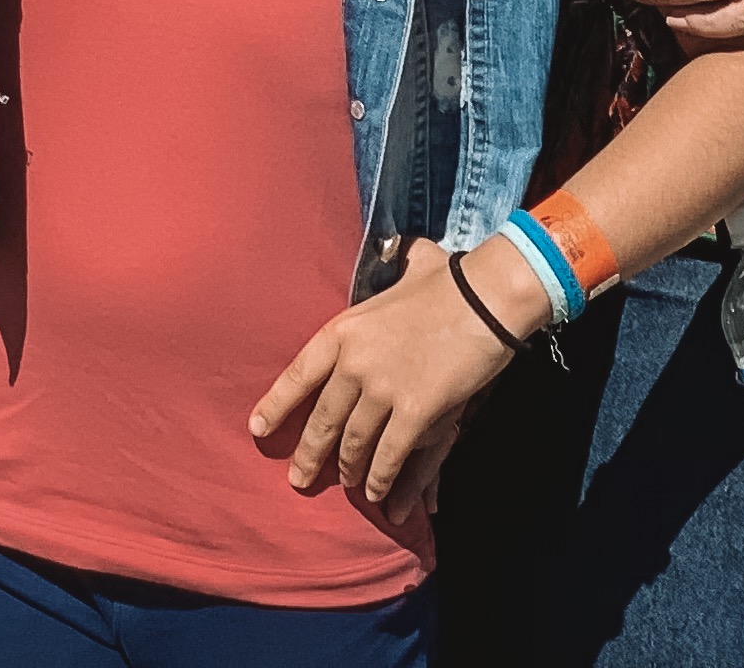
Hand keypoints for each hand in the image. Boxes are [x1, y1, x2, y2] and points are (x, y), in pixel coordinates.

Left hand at [248, 240, 524, 511]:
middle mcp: (353, 364)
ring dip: (351, 470)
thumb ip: (391, 265)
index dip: (276, 405)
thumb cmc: (448, 281)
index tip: (257, 428)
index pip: (298, 375)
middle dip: (310, 454)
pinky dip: (382, 479)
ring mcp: (383, 390)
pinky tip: (379, 497)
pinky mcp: (416, 412)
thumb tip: (395, 247)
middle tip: (299, 479)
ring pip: (355, 444)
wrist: (486, 298)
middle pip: (322, 420)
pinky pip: (389, 456)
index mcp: (342, 330)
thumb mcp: (403, 268)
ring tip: (347, 485)